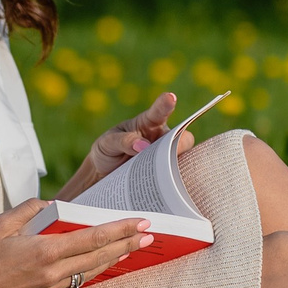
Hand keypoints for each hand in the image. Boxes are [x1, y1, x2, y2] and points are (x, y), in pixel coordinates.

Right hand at [0, 199, 151, 287]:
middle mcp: (52, 271)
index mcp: (43, 250)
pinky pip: (78, 280)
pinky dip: (97, 269)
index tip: (142, 223)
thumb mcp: (0, 224)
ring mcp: (50, 286)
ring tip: (136, 247)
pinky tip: (106, 263)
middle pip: (100, 256)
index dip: (120, 230)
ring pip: (92, 270)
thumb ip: (30, 210)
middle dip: (128, 244)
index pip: (92, 238)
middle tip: (151, 235)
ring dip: (116, 258)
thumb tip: (53, 207)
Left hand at [56, 91, 192, 200]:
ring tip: (161, 175)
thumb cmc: (108, 151)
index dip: (165, 104)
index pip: (159, 112)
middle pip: (183, 139)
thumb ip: (123, 141)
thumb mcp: (108, 143)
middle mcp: (162, 139)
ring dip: (176, 167)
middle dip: (179, 145)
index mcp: (148, 123)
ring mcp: (166, 158)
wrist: (103, 175)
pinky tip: (168, 191)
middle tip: (171, 152)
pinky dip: (173, 183)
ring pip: (183, 161)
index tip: (170, 97)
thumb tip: (143, 146)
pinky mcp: (166, 176)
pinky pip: (176, 178)